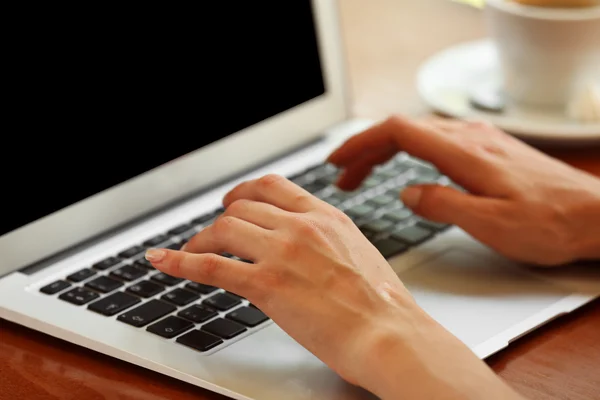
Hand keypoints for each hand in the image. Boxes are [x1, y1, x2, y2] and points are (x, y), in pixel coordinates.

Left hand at [145, 174, 416, 390]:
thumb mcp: (357, 253)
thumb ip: (326, 239)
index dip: (244, 191)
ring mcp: (281, 253)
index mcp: (325, 217)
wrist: (388, 333)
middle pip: (242, 207)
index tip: (233, 202)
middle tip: (211, 235)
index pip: (272, 186)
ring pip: (223, 229)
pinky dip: (179, 262)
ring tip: (192, 251)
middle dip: (221, 219)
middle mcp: (300, 227)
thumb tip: (305, 243)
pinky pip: (210, 266)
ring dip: (200, 239)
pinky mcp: (266, 285)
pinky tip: (162, 261)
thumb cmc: (380, 304)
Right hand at [328, 116, 599, 265]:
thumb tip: (406, 192)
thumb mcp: (490, 224)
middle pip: (403, 130)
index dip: (361, 143)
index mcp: (463, 152)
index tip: (338, 160)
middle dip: (366, 151)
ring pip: (418, 136)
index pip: (398, 132)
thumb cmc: (550, 223)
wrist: (595, 216)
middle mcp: (469, 138)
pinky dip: (408, 154)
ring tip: (363, 175)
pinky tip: (406, 170)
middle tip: (343, 176)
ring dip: (385, 152)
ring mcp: (479, 142)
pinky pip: (435, 143)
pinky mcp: (488, 151)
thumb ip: (442, 204)